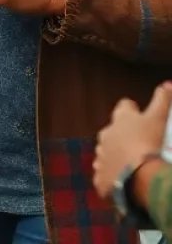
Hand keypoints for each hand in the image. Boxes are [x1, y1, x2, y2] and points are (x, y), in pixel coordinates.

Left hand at [94, 84, 171, 199]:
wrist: (138, 175)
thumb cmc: (148, 142)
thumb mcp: (158, 118)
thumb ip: (162, 99)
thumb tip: (168, 82)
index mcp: (120, 119)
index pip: (124, 107)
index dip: (132, 109)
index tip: (139, 113)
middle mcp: (106, 135)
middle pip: (113, 131)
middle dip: (122, 136)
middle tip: (139, 145)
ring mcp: (101, 157)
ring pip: (107, 153)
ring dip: (116, 157)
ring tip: (133, 166)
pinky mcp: (100, 177)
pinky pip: (104, 176)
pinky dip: (112, 178)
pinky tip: (124, 182)